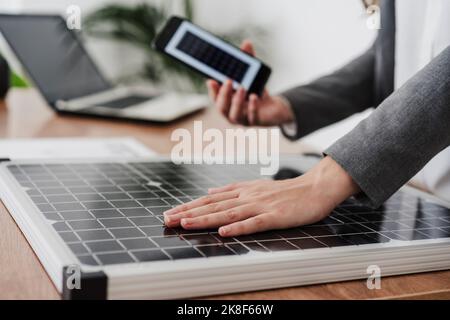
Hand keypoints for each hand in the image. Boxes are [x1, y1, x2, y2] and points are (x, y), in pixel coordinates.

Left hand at [164, 156, 359, 236]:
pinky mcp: (275, 216)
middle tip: (167, 219)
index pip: (210, 199)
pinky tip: (222, 232)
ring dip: (205, 218)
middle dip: (188, 212)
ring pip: (228, 213)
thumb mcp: (256, 186)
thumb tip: (211, 192)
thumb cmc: (287, 191)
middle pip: (213, 205)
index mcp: (242, 190)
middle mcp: (248, 196)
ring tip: (185, 224)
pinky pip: (254, 223)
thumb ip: (233, 190)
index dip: (189, 205)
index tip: (171, 212)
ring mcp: (261, 205)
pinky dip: (237, 227)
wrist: (315, 187)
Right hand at [207, 40, 293, 125]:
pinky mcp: (256, 122)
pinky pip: (252, 117)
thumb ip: (248, 61)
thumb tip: (247, 43)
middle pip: (222, 108)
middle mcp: (231, 112)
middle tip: (228, 81)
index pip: (215, 98)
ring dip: (236, 102)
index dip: (213, 90)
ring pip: (234, 115)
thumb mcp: (253, 75)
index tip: (212, 80)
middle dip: (223, 95)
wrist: (274, 109)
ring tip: (242, 88)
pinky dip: (252, 107)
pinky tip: (254, 97)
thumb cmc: (257, 91)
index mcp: (226, 102)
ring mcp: (243, 119)